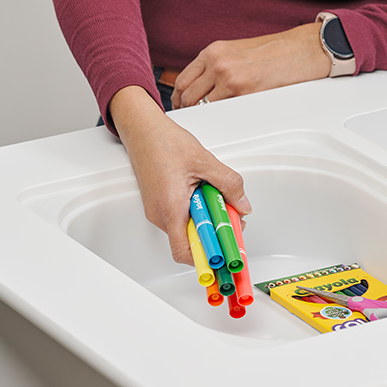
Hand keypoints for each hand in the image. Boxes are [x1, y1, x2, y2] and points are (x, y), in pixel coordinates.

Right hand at [110, 86, 250, 264]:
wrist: (143, 130)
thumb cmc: (164, 143)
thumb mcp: (205, 161)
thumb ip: (228, 184)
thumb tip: (244, 205)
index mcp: (170, 209)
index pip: (186, 252)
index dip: (209, 256)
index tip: (228, 248)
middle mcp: (160, 215)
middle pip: (191, 241)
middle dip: (215, 231)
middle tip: (231, 213)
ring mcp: (157, 211)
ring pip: (187, 228)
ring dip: (206, 218)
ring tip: (215, 196)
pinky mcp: (158, 205)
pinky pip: (181, 218)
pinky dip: (196, 211)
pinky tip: (203, 193)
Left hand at [171, 22, 331, 108]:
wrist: (300, 50)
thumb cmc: (275, 52)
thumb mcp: (237, 51)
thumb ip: (217, 66)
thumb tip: (204, 87)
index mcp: (214, 51)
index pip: (183, 79)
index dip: (178, 97)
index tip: (180, 106)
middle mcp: (217, 63)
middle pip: (187, 95)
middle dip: (185, 111)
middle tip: (189, 121)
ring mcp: (229, 78)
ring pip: (201, 107)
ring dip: (201, 117)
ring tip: (205, 124)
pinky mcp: (243, 93)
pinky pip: (222, 113)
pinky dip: (219, 120)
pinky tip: (222, 122)